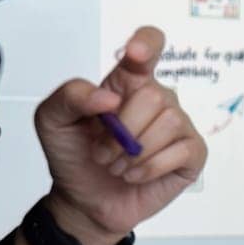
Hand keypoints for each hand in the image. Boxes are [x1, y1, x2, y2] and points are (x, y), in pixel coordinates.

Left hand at [34, 26, 205, 244]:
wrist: (83, 201)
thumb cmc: (73, 156)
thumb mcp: (52, 121)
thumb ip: (71, 96)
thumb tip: (110, 97)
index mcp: (127, 83)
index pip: (149, 45)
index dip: (147, 43)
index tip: (135, 54)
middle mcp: (158, 99)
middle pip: (154, 95)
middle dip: (122, 131)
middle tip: (102, 153)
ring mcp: (179, 126)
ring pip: (170, 122)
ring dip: (134, 153)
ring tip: (118, 166)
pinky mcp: (191, 154)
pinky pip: (182, 151)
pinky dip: (150, 168)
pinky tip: (135, 175)